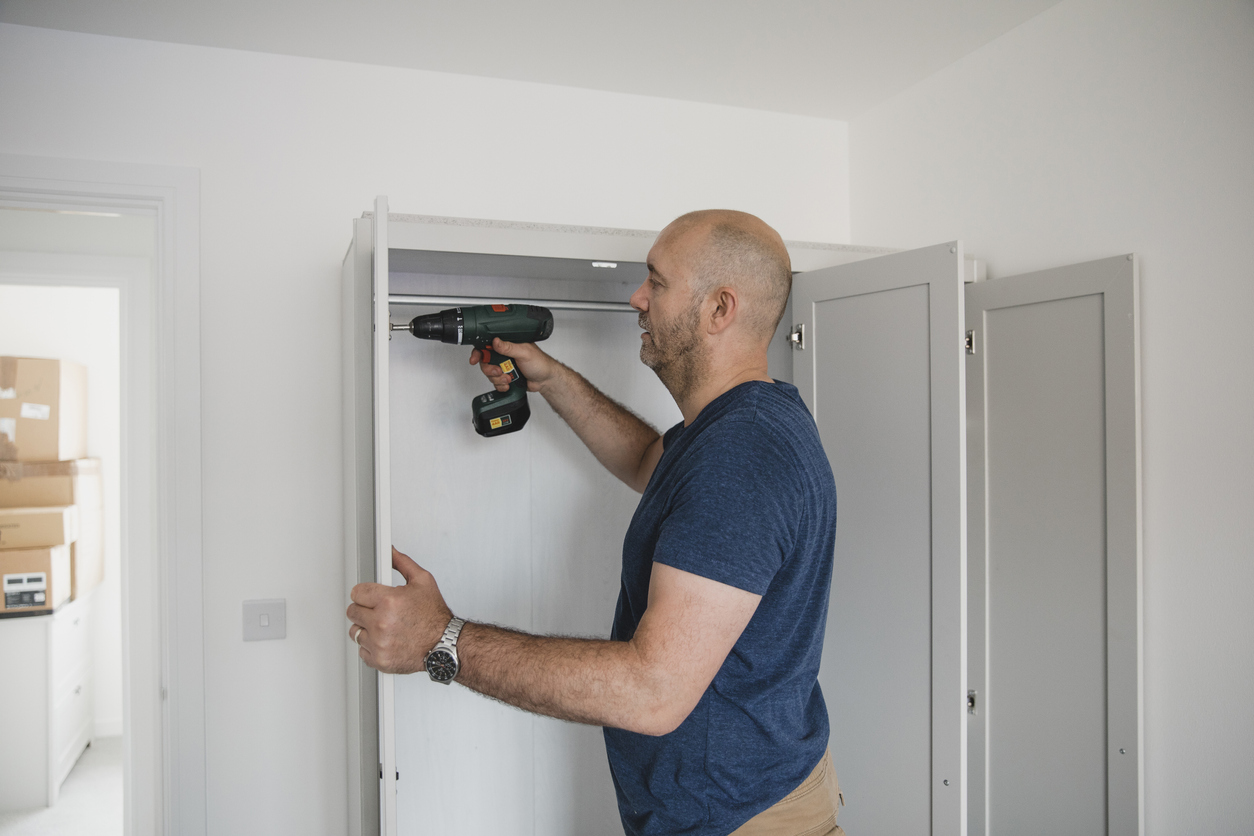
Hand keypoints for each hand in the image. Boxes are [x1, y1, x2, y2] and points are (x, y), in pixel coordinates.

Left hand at [346, 547, 453, 673]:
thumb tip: (390, 551)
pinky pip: (361, 650)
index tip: (371, 597)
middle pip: (352, 612)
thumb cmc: (435, 616)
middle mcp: (381, 623)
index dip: (366, 593)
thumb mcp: (423, 581)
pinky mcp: (379, 659)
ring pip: (355, 632)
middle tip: (380, 612)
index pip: (357, 593)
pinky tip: (385, 640)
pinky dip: (371, 647)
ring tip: (384, 627)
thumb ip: (402, 563)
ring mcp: (379, 643)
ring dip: (366, 629)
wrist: (445, 644)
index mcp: (389, 601)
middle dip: (365, 610)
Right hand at [470, 337, 557, 392]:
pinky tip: (509, 383)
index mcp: (508, 344)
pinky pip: (495, 383)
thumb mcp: (524, 352)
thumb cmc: (540, 363)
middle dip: (490, 369)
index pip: (488, 345)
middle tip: (499, 371)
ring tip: (509, 378)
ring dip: (498, 378)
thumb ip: (509, 347)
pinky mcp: (505, 377)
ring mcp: (504, 366)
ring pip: (489, 374)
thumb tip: (495, 341)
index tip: (475, 359)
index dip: (479, 352)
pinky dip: (501, 385)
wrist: (545, 380)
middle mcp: (504, 355)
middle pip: (485, 361)